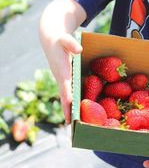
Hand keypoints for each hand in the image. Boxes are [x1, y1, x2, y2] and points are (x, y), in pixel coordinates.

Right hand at [39, 0, 85, 122]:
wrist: (50, 39)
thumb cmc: (59, 40)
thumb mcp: (65, 38)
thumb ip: (71, 43)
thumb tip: (79, 50)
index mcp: (62, 74)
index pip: (65, 92)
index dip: (69, 104)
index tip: (71, 116)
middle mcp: (62, 81)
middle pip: (65, 101)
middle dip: (68, 114)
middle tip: (73, 128)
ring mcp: (63, 83)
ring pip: (66, 100)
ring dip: (70, 112)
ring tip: (76, 126)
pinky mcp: (66, 82)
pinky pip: (70, 95)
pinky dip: (73, 105)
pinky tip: (79, 112)